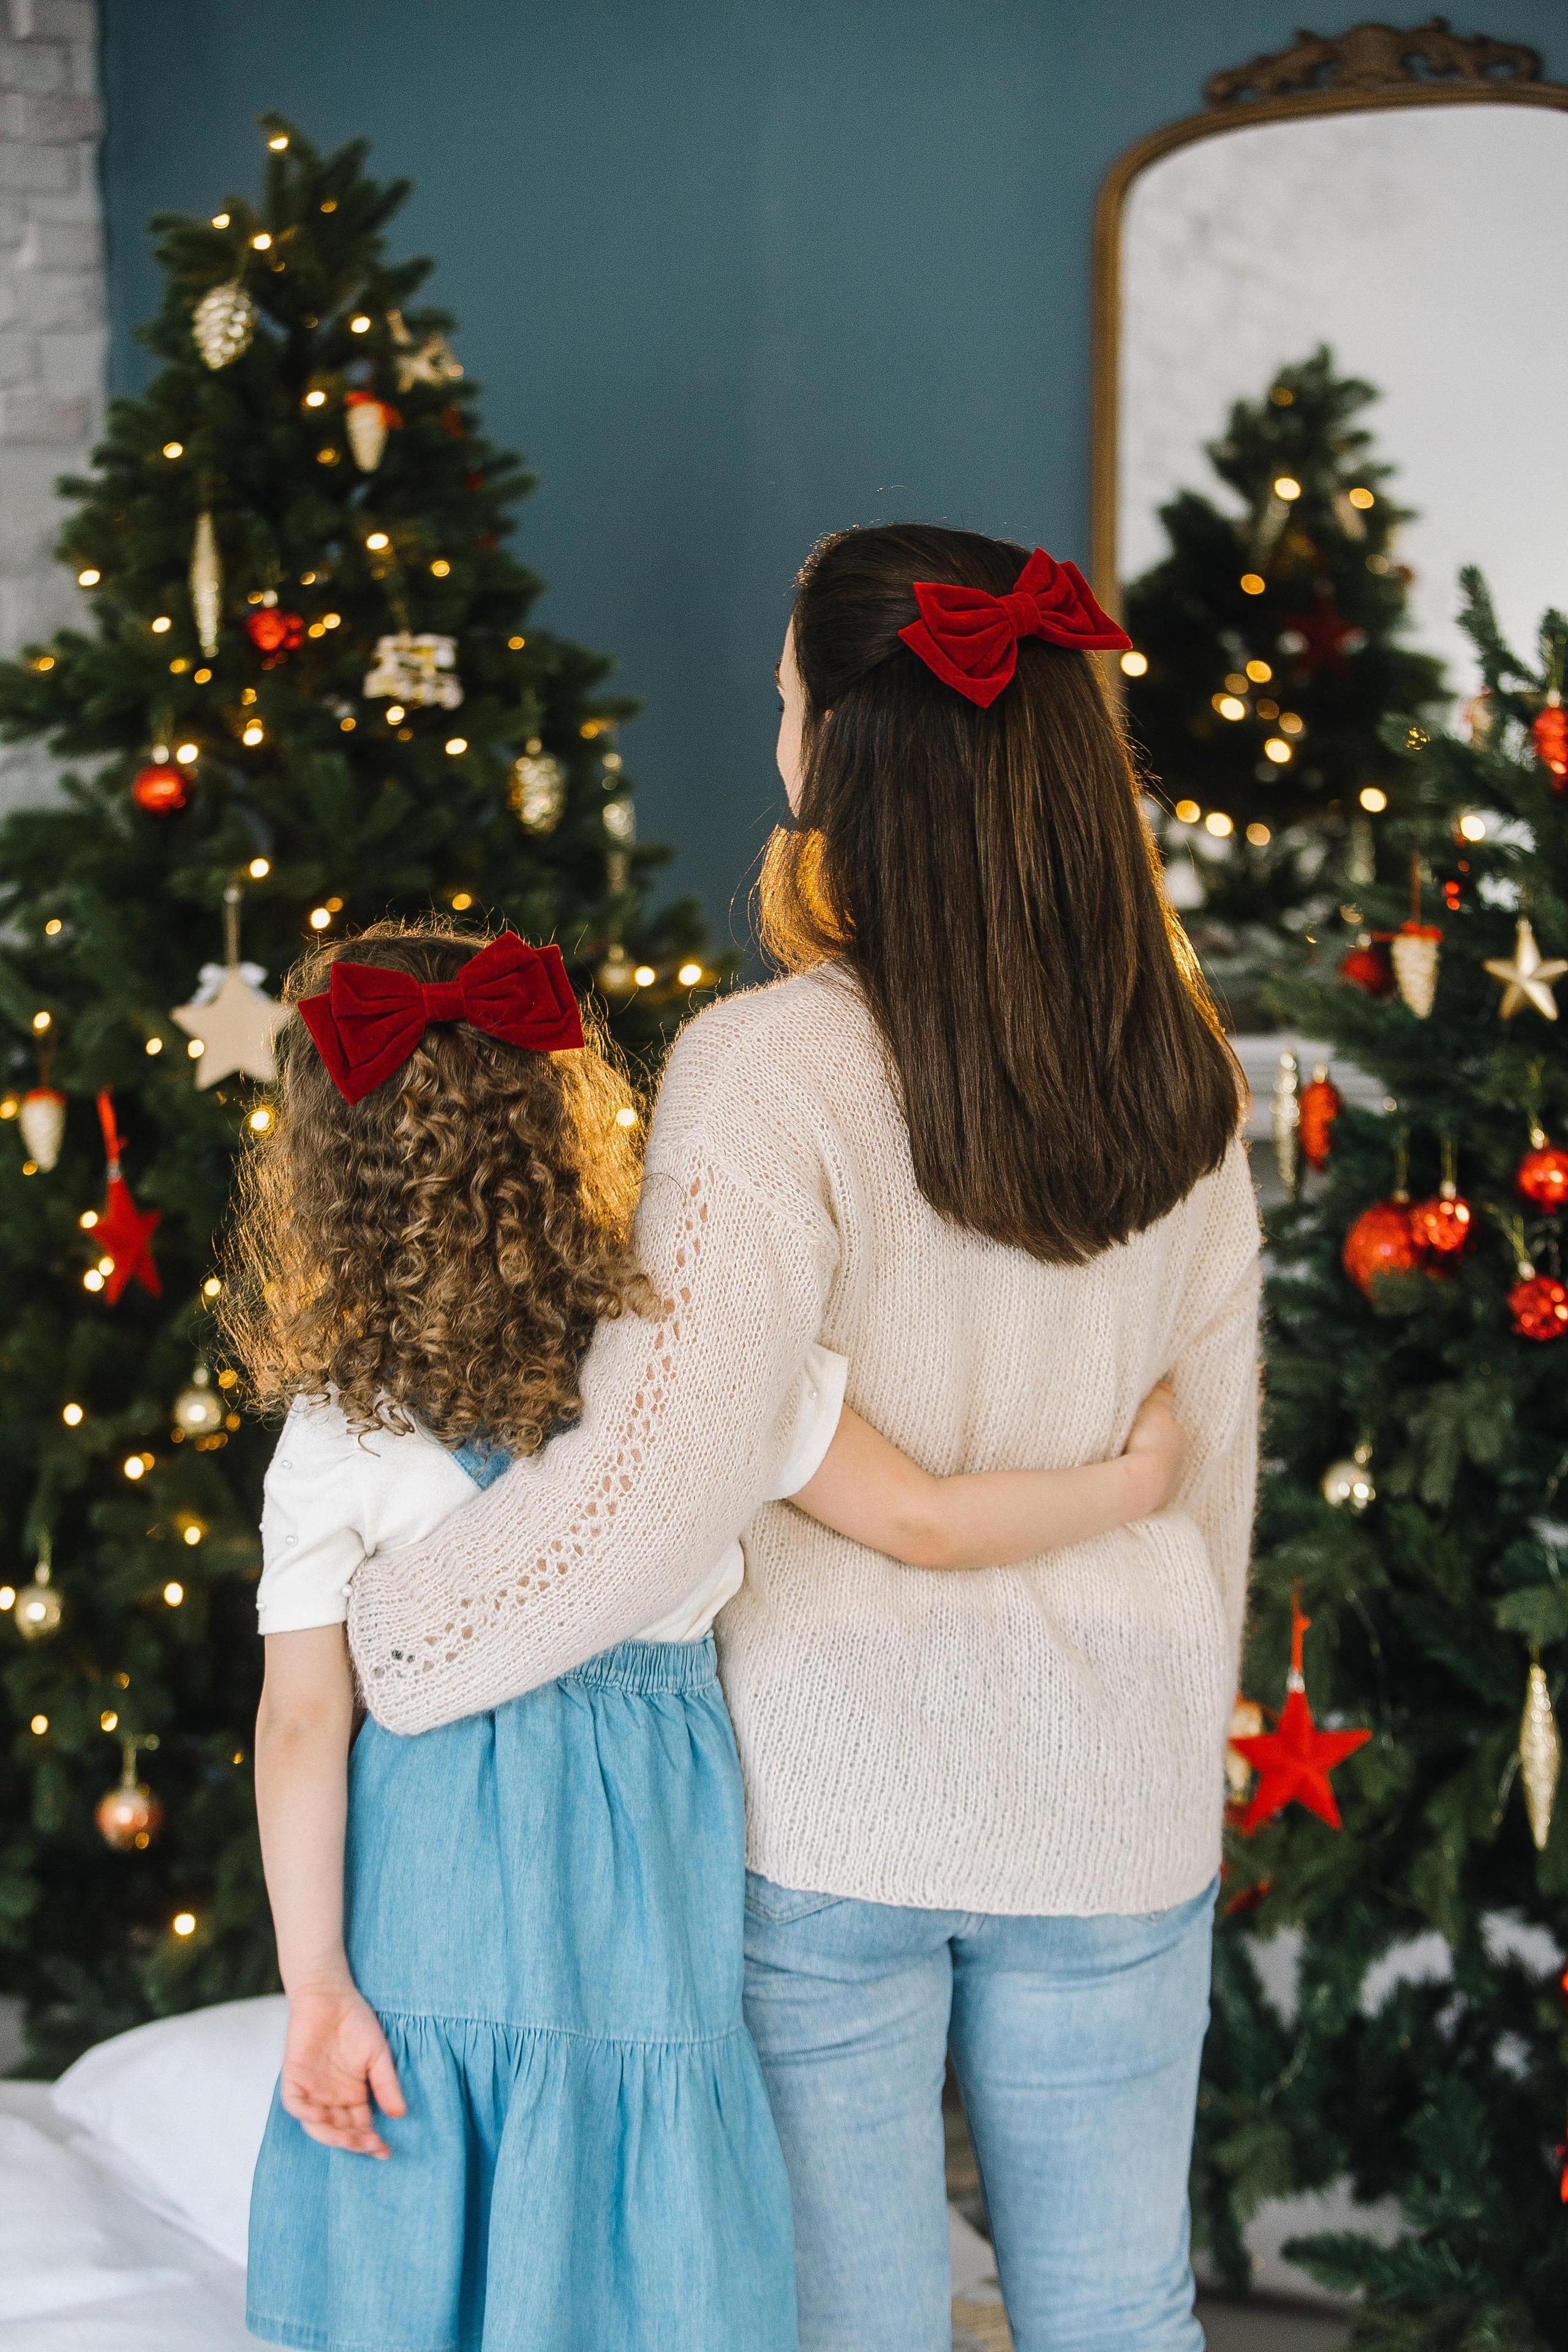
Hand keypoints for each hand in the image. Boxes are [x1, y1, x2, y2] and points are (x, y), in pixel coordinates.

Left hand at [279, 1980, 405, 2157]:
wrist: (330, 1994)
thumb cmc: (356, 2021)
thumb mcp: (378, 2053)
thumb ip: (386, 2083)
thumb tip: (400, 2114)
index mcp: (352, 2095)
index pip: (360, 2127)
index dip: (370, 2142)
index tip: (385, 2151)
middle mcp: (331, 2098)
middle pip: (339, 2131)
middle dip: (354, 2142)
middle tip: (370, 2144)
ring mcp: (311, 2090)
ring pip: (317, 2125)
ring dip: (332, 2135)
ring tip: (350, 2137)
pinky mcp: (293, 2078)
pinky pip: (295, 2104)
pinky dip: (305, 2113)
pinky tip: (319, 2115)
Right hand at [1122, 1381, 1184, 1513]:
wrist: (1142, 1481)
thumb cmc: (1148, 1442)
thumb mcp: (1154, 1409)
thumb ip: (1161, 1395)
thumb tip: (1168, 1384)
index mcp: (1181, 1438)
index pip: (1172, 1428)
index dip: (1159, 1424)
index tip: (1145, 1422)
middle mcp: (1180, 1462)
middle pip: (1166, 1450)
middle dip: (1153, 1446)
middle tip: (1135, 1441)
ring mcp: (1170, 1484)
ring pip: (1158, 1471)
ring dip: (1147, 1466)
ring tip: (1128, 1460)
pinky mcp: (1157, 1501)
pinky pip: (1149, 1488)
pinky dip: (1141, 1483)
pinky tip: (1129, 1479)